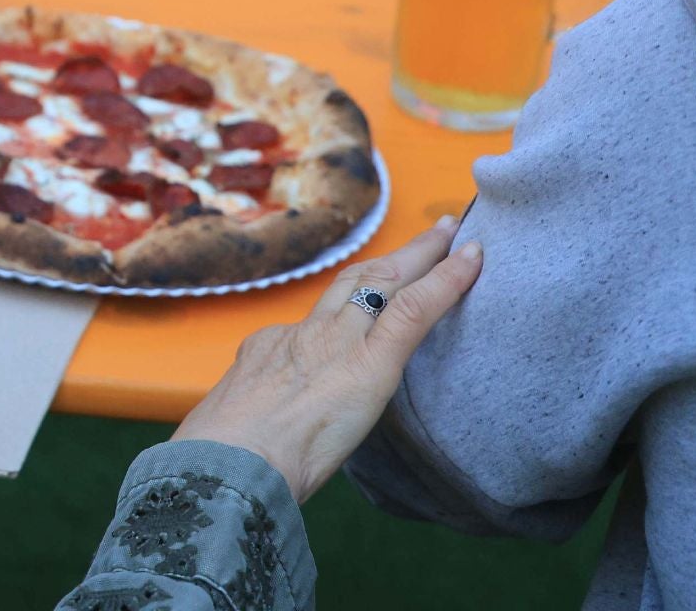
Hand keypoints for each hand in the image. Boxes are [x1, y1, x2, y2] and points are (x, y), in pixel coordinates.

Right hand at [170, 215, 483, 501]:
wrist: (226, 463)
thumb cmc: (223, 463)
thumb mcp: (232, 429)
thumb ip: (257, 420)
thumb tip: (269, 440)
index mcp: (268, 351)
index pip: (317, 318)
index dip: (348, 299)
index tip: (368, 287)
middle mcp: (302, 334)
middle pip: (354, 281)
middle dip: (391, 257)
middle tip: (428, 233)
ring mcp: (336, 342)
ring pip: (384, 282)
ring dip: (421, 253)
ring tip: (451, 232)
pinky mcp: (370, 362)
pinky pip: (414, 311)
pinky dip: (446, 281)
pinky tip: (472, 259)